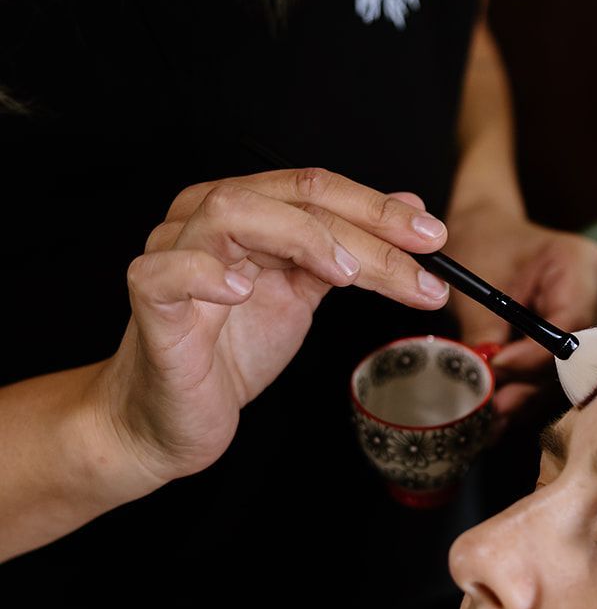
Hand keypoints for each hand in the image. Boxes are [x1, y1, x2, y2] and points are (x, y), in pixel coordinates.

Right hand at [95, 168, 450, 486]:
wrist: (174, 418)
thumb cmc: (231, 352)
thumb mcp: (302, 294)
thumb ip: (348, 250)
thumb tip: (410, 210)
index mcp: (245, 212)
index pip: (316, 189)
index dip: (379, 210)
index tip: (434, 240)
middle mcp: (204, 220)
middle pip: (289, 197)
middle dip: (363, 226)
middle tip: (419, 261)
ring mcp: (172, 256)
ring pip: (231, 213)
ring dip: (299, 236)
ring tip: (344, 272)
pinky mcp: (151, 304)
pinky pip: (166, 273)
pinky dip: (205, 273)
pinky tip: (242, 291)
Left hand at [443, 206, 596, 421]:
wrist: (490, 235)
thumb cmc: (485, 247)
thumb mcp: (476, 288)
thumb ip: (484, 335)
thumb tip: (484, 384)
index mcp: (580, 262)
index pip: (571, 322)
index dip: (536, 354)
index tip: (497, 367)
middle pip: (574, 353)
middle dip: (530, 382)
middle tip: (492, 405)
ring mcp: (596, 317)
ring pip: (568, 370)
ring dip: (529, 393)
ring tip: (492, 413)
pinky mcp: (583, 339)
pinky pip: (560, 371)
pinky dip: (530, 388)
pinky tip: (503, 407)